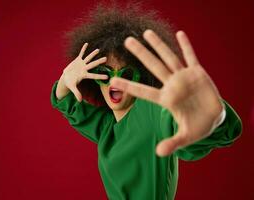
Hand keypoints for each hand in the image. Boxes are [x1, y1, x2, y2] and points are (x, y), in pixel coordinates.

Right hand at [62, 43, 107, 101]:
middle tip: (106, 59)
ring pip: (88, 58)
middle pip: (93, 64)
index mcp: (84, 75)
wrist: (66, 78)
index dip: (99, 76)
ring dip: (93, 54)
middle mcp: (85, 69)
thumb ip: (77, 93)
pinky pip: (81, 54)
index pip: (93, 75)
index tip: (107, 77)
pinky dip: (83, 49)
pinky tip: (86, 44)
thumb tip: (80, 101)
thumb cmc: (70, 83)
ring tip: (98, 50)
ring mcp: (82, 64)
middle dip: (99, 62)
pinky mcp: (77, 60)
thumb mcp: (72, 87)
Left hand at [110, 30, 223, 155]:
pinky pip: (191, 57)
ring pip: (168, 58)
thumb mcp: (185, 136)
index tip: (112, 80)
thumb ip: (173, 143)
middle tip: (126, 41)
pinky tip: (179, 34)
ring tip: (147, 33)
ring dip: (159, 45)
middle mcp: (172, 85)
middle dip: (141, 54)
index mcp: (166, 99)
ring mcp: (184, 78)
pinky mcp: (198, 74)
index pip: (143, 91)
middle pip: (153, 67)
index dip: (129, 86)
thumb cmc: (197, 127)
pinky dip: (186, 46)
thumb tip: (159, 154)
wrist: (214, 118)